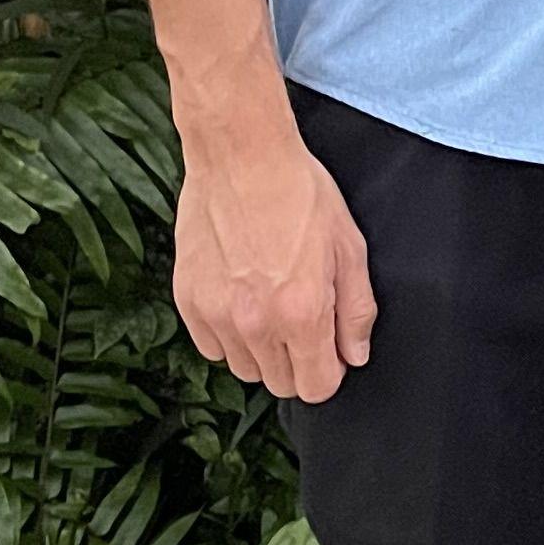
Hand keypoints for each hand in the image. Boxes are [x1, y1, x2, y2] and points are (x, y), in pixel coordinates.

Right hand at [172, 121, 377, 401]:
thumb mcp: (349, 247)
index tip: (328, 348)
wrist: (242, 157)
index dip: (329, 370)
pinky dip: (227, 335)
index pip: (316, 387)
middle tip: (301, 320)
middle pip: (280, 383)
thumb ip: (355, 310)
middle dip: (298, 362)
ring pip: (243, 369)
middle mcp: (256, 323)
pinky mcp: (188, 299)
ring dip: (261, 351)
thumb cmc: (299, 194)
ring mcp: (217, 313)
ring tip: (268, 306)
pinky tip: (240, 299)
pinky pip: (210, 346)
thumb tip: (353, 355)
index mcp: (302, 314)